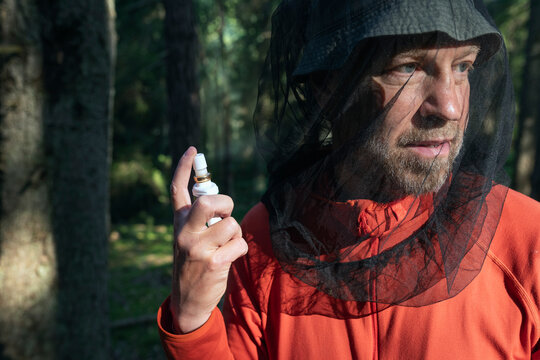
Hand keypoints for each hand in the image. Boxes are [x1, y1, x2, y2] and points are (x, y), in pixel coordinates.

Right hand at [169, 146, 247, 332]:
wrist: (187, 301)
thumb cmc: (194, 264)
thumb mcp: (189, 239)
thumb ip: (200, 221)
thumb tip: (222, 203)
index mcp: (178, 224)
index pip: (177, 190)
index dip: (184, 168)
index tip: (194, 150)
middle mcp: (184, 233)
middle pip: (207, 202)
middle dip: (225, 203)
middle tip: (226, 215)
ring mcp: (197, 248)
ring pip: (230, 224)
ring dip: (236, 232)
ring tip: (228, 244)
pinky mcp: (213, 262)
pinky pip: (239, 243)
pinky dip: (240, 249)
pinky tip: (230, 258)